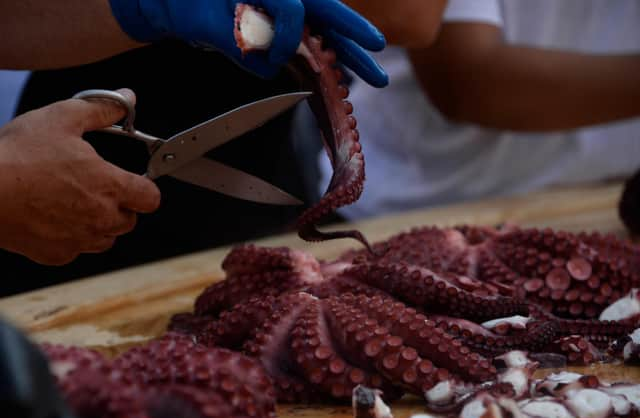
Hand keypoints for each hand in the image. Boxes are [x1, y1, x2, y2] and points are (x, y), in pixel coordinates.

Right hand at [0, 89, 160, 264]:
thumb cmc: (17, 155)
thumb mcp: (61, 118)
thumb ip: (101, 109)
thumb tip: (127, 99)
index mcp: (109, 186)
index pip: (152, 198)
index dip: (144, 187)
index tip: (132, 180)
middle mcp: (101, 218)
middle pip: (130, 219)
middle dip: (120, 205)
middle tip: (94, 187)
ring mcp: (80, 240)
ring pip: (107, 238)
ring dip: (99, 223)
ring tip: (73, 201)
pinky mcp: (57, 255)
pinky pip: (77, 249)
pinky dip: (72, 237)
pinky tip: (52, 217)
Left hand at [108, 0, 388, 86]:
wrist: (164, 1)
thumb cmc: (181, 1)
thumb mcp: (203, 17)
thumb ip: (237, 39)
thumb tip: (269, 62)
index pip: (293, 8)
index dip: (287, 36)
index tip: (273, 57)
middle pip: (326, 11)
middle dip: (352, 36)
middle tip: (378, 52)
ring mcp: (278, 7)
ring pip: (322, 27)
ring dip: (345, 52)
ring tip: (370, 74)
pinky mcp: (273, 23)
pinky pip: (306, 39)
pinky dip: (321, 56)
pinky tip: (336, 72)